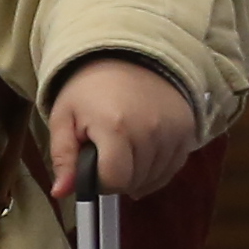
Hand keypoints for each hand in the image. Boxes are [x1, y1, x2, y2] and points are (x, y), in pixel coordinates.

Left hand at [47, 60, 199, 204]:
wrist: (126, 55)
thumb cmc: (89, 89)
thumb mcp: (64, 118)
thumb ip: (63, 158)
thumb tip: (60, 193)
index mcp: (115, 127)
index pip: (114, 181)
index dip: (100, 182)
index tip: (92, 169)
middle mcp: (150, 130)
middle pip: (135, 182)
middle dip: (117, 177)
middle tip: (106, 153)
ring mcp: (173, 130)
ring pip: (155, 178)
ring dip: (138, 174)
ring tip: (124, 150)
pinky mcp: (188, 129)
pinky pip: (175, 167)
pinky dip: (158, 168)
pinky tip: (144, 155)